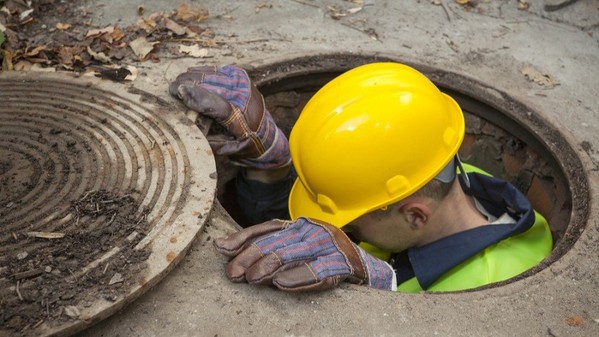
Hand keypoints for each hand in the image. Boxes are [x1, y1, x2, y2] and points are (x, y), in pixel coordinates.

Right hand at [169, 65, 289, 169]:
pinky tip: (191, 78)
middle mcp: (243, 97)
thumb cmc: (243, 143)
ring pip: (210, 74)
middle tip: (172, 89)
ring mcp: (242, 82)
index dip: (195, 96)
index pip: (216, 104)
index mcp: (240, 119)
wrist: (266, 133)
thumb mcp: (227, 149)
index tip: (178, 92)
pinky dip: (201, 73)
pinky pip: (215, 70)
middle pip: (209, 84)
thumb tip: (187, 130)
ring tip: (179, 85)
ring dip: (191, 77)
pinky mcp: (240, 75)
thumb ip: (209, 141)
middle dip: (187, 84)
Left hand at [213, 217, 396, 291]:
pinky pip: (319, 272)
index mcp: (302, 225)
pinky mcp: (344, 264)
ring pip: (295, 253)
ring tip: (252, 278)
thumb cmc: (325, 261)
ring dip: (270, 267)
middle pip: (277, 241)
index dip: (243, 238)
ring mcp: (331, 246)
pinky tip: (281, 284)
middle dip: (251, 256)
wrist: (368, 270)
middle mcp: (315, 230)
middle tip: (233, 273)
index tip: (222, 249)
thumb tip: (225, 250)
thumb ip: (268, 249)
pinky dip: (298, 278)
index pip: (268, 228)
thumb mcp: (297, 251)